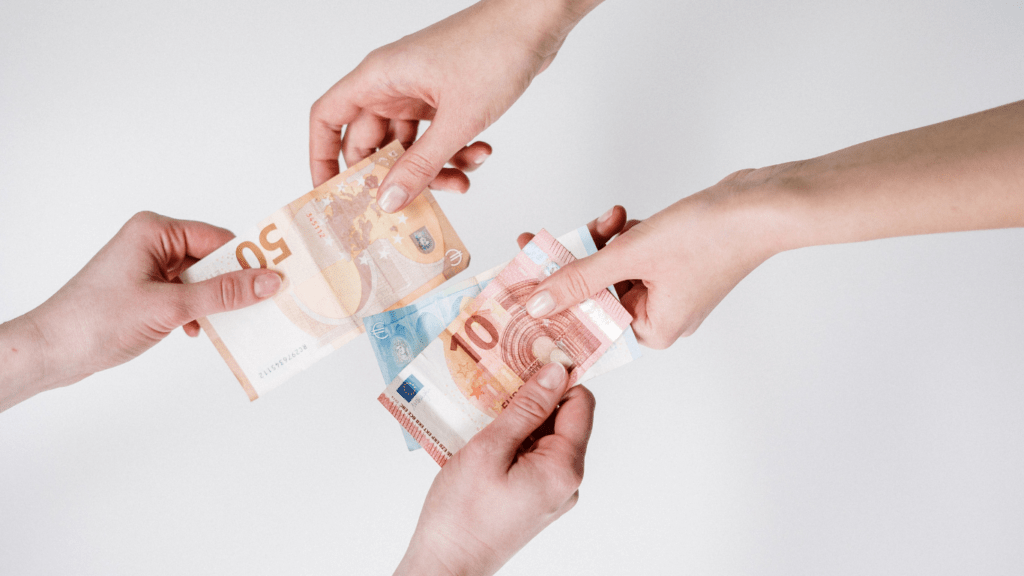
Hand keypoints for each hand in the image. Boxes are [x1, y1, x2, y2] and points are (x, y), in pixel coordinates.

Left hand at [1, 211, 281, 409]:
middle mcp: (153, 243)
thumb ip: (223, 294)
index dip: (249, 260)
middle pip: (213, 259)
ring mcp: (149, 267)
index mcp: (156, 231)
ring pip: (202, 280)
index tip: (278, 280)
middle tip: (264, 305)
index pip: (219, 239)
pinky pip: (187, 295)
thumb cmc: (98, 320)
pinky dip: (198, 312)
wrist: (52, 351)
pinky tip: (196, 331)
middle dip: (234, 285)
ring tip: (228, 323)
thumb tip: (269, 281)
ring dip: (215, 303)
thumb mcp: (170, 307)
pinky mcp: (146, 291)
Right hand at [310, 0, 602, 211]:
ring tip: (461, 180)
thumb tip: (388, 200)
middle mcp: (393, 84)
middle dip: (394, 176)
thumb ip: (420, 166)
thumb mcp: (456, 120)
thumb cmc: (493, 50)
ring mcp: (419, 91)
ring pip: (410, 146)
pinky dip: (455, 153)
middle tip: (410, 203)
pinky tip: (480, 153)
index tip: (331, 194)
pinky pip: (437, 137)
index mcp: (379, 78)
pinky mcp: (445, 97)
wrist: (536, 22)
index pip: (328, 119)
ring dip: (434, 169)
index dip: (322, 158)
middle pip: (373, 143)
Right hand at [394, 362, 594, 575]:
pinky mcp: (535, 498)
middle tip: (498, 379)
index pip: (581, 403)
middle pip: (563, 419)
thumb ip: (526, 408)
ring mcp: (552, 492)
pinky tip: (484, 435)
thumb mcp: (490, 449)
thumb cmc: (462, 513)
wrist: (447, 563)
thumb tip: (556, 372)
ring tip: (484, 409)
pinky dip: (514, 440)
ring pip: (545, 437)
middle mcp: (567, 481)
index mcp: (563, 468)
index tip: (531, 358)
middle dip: (534, 396)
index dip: (559, 377)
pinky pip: (533, 457)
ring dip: (519, 418)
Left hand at [520, 169, 788, 348]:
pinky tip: (623, 217)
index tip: (521, 288)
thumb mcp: (631, 256)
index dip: (553, 306)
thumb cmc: (711, 237)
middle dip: (576, 263)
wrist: (761, 204)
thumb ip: (580, 279)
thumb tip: (538, 303)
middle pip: (596, 293)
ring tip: (607, 220)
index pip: (588, 325)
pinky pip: (633, 253)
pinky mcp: (675, 262)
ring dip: (602, 241)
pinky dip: (624, 235)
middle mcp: (660, 316)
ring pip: (613, 268)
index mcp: (652, 330)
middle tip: (541, 244)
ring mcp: (669, 289)